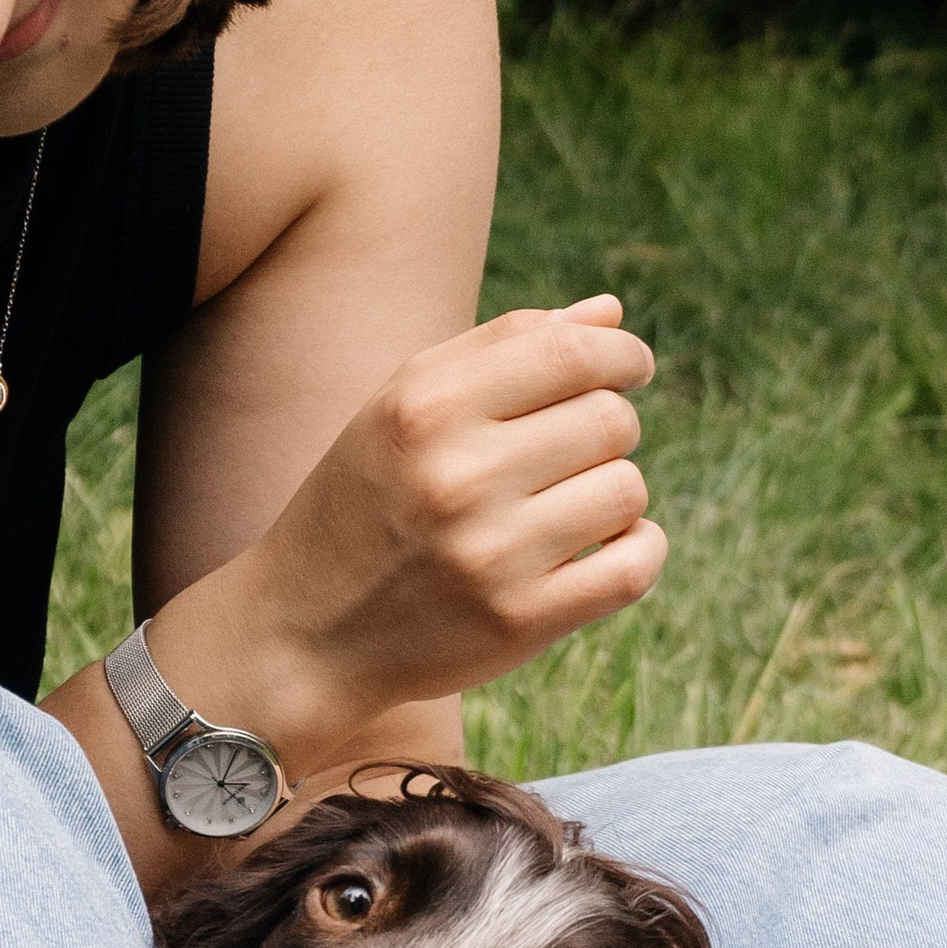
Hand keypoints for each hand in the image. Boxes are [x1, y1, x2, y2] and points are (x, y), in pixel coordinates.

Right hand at [230, 295, 666, 741]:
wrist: (306, 632)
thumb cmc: (369, 501)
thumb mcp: (404, 406)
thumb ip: (503, 348)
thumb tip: (611, 315)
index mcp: (425, 407)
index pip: (573, 353)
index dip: (621, 355)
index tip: (629, 368)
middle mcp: (457, 476)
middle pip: (610, 420)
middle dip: (608, 428)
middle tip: (575, 452)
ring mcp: (490, 554)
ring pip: (627, 490)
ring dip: (615, 493)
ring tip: (570, 506)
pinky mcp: (520, 620)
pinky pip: (636, 564)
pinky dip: (641, 547)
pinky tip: (608, 545)